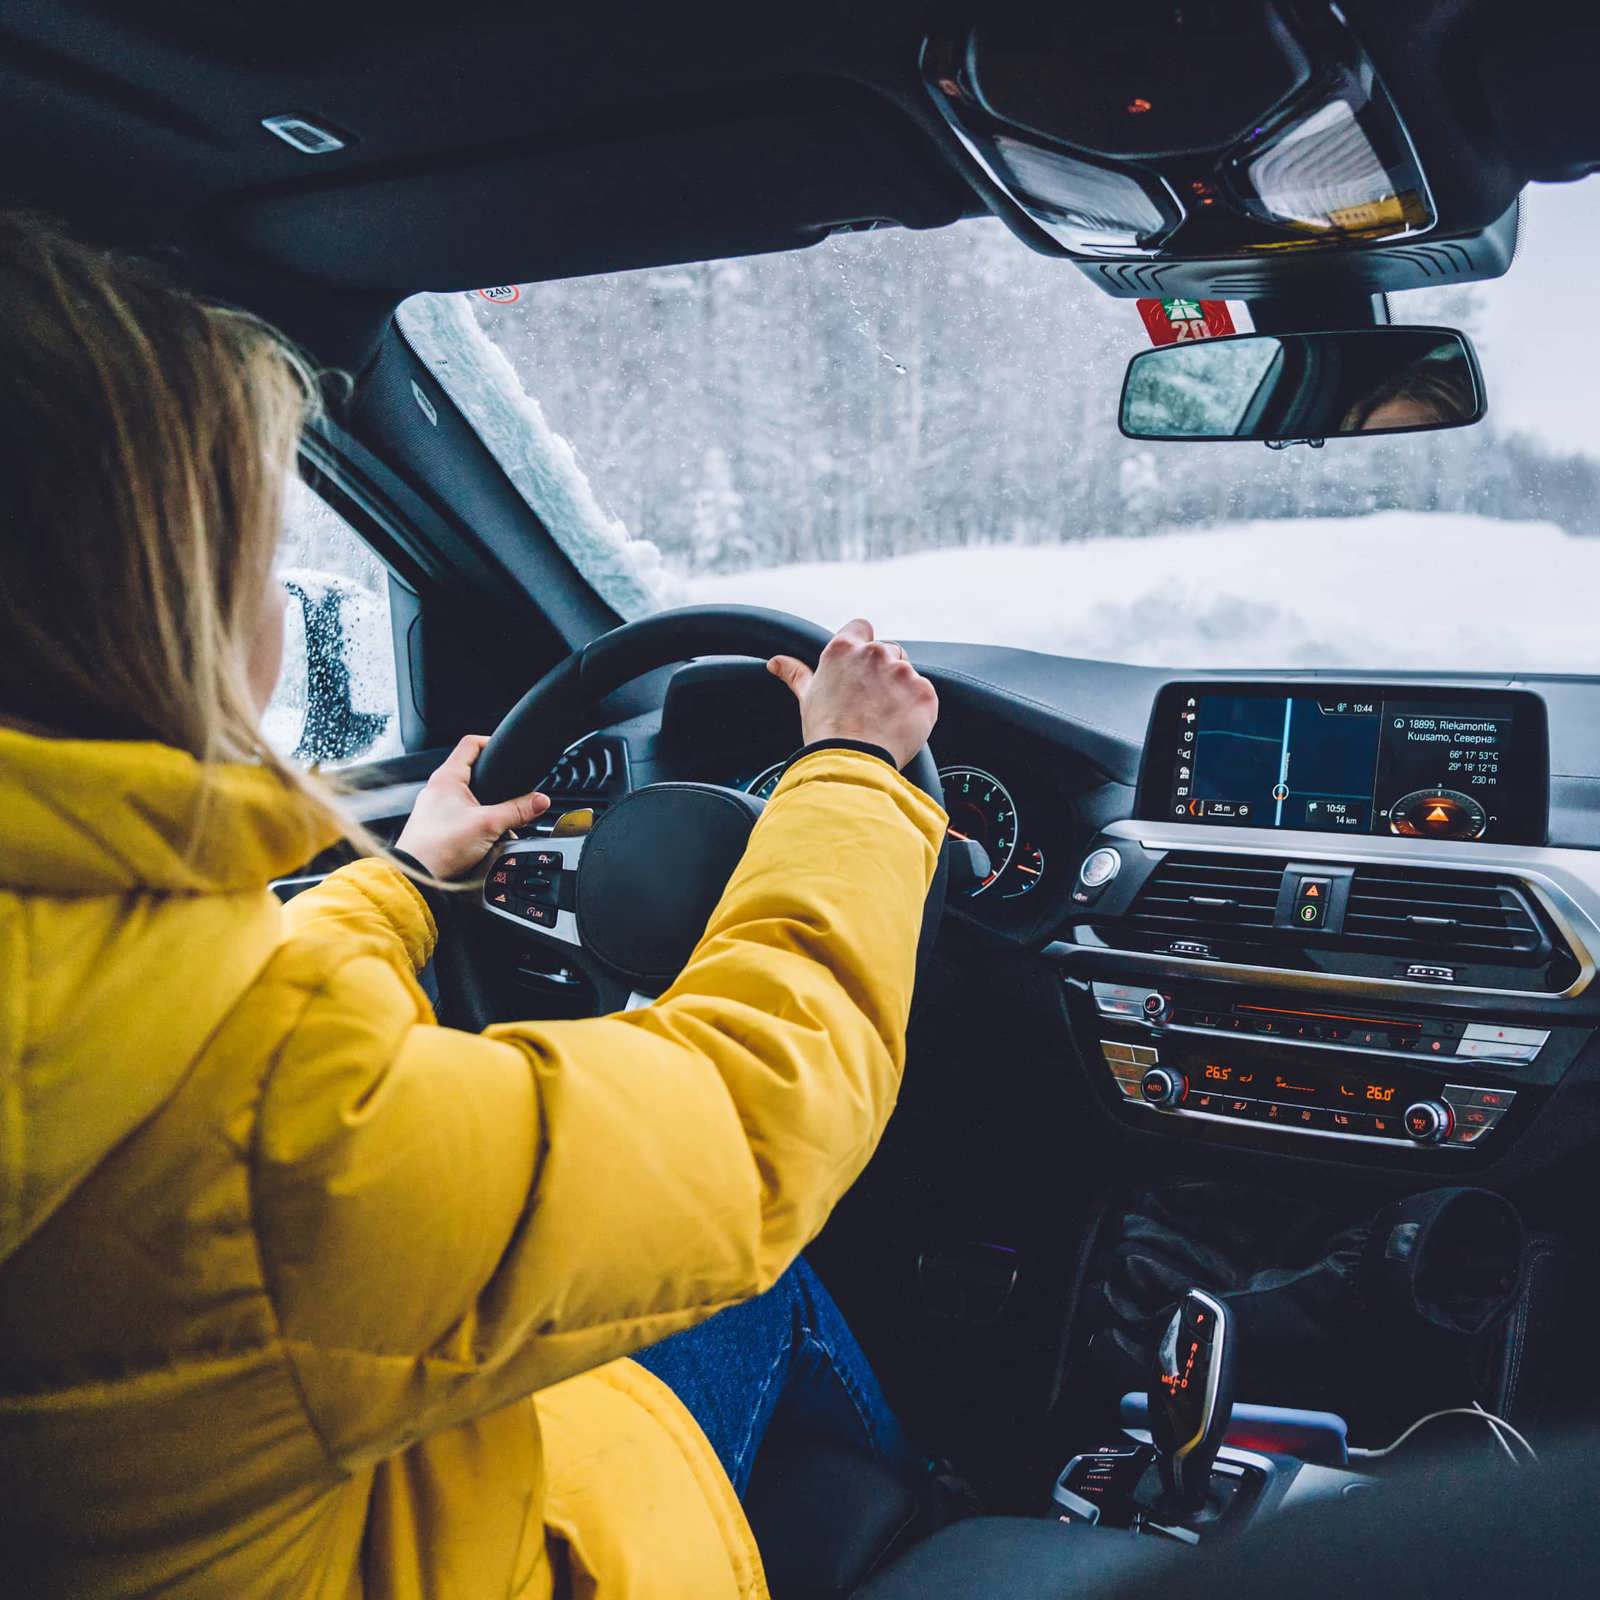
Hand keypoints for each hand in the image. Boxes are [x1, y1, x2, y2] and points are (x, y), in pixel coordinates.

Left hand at [394, 735, 549, 878]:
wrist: (417, 878)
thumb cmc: (439, 847)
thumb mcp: (489, 825)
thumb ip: (518, 811)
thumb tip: (540, 801)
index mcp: (447, 777)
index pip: (471, 743)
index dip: (491, 742)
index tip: (508, 752)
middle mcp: (438, 789)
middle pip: (473, 773)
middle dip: (496, 784)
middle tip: (511, 792)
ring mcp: (435, 808)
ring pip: (469, 798)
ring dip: (488, 808)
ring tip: (501, 822)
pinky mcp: (436, 827)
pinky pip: (462, 817)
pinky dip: (477, 824)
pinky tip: (487, 839)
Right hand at [767, 618, 938, 769]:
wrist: (850, 762)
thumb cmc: (825, 732)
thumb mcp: (807, 697)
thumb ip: (796, 673)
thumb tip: (776, 662)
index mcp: (844, 649)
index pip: (862, 628)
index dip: (863, 645)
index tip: (860, 667)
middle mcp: (875, 653)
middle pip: (888, 651)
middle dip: (884, 672)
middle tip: (871, 702)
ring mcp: (902, 672)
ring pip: (908, 673)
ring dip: (901, 690)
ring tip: (883, 717)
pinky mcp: (924, 693)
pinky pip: (925, 695)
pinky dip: (917, 708)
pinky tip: (899, 725)